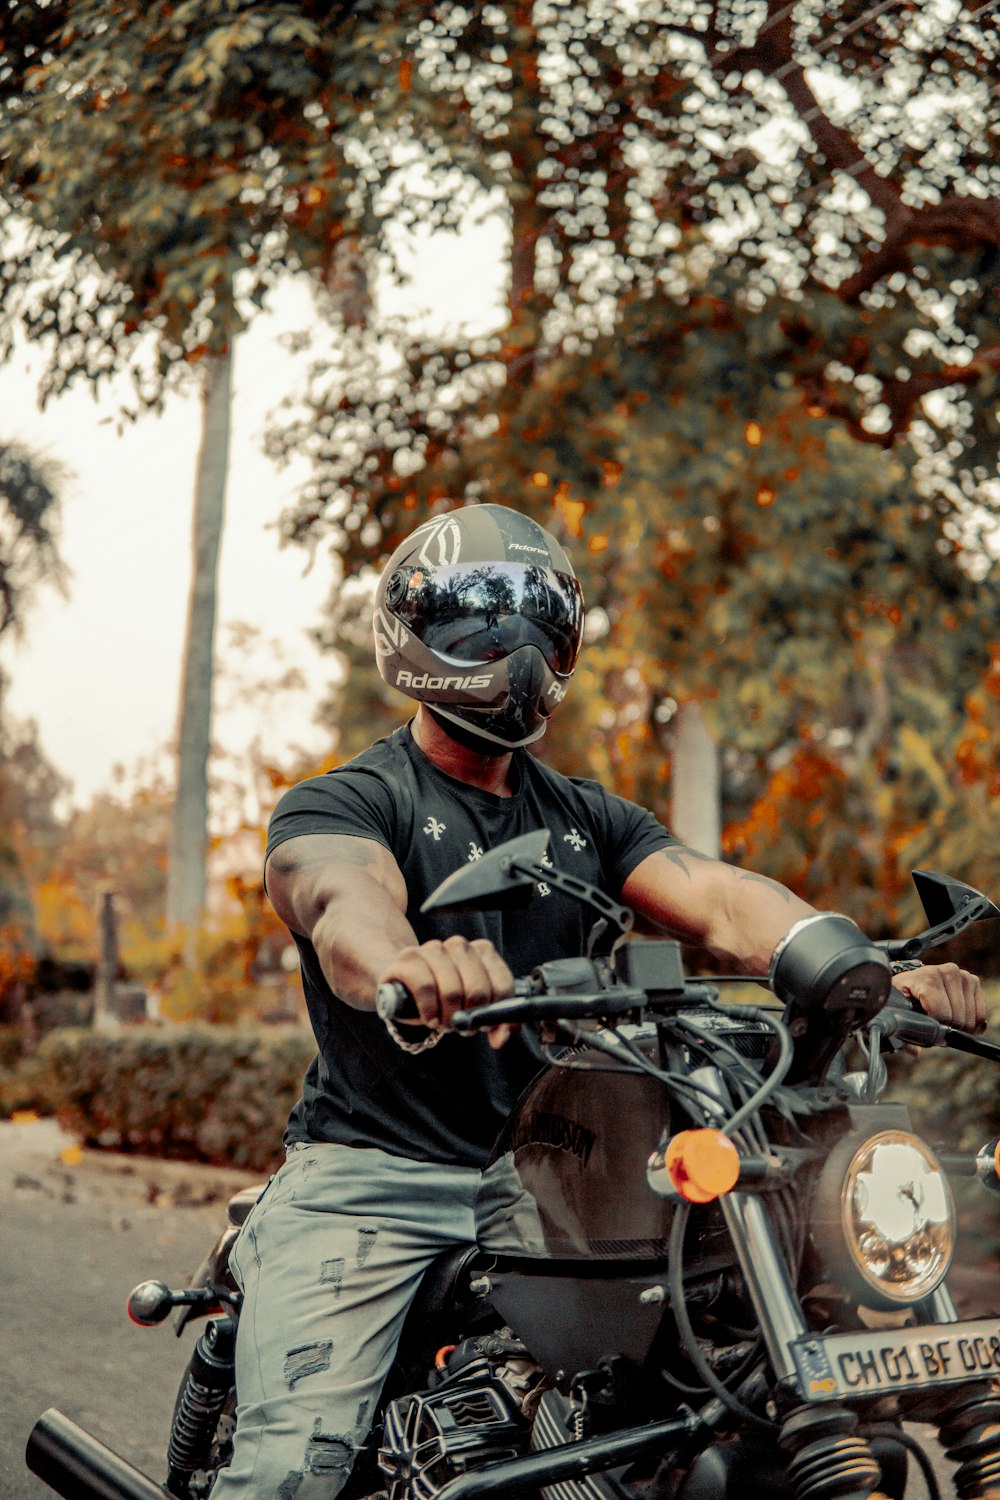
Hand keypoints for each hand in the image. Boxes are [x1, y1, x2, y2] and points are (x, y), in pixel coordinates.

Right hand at [377, 935, 516, 1049]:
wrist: (404, 984)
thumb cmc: (444, 997)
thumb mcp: (473, 1009)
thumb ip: (494, 1022)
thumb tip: (501, 1038)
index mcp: (484, 952)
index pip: (502, 985)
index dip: (495, 1012)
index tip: (484, 1024)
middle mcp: (460, 945)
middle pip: (477, 990)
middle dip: (469, 1017)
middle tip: (460, 1026)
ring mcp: (433, 948)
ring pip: (452, 991)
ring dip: (448, 1017)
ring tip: (442, 1023)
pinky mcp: (409, 958)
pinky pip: (425, 988)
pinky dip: (429, 1010)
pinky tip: (429, 1018)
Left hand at [892, 962, 984, 1033]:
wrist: (912, 982)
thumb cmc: (903, 998)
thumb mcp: (897, 1012)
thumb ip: (903, 1033)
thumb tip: (915, 1052)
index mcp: (924, 977)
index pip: (941, 1013)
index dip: (936, 1028)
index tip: (928, 1028)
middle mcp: (945, 972)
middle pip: (956, 1018)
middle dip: (947, 1028)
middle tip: (936, 1025)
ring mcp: (961, 975)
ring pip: (969, 1018)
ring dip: (959, 1027)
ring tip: (945, 1021)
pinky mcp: (973, 981)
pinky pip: (980, 1014)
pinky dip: (972, 1023)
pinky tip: (958, 1019)